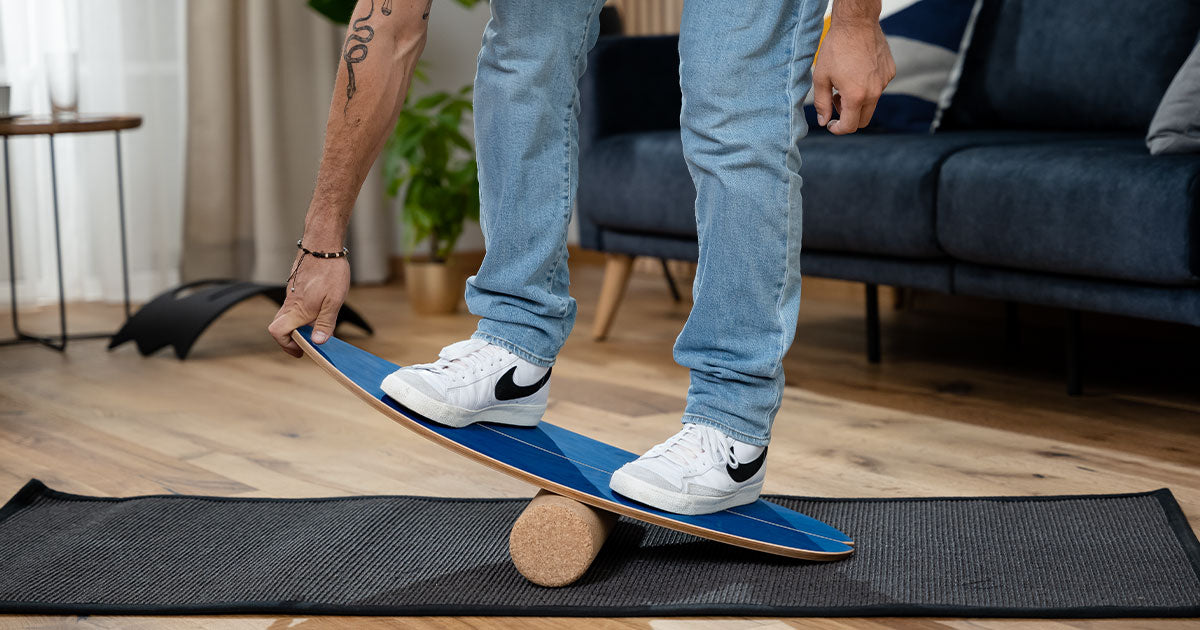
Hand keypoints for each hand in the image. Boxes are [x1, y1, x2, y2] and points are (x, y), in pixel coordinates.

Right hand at [267, 252, 349, 356]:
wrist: (323, 244)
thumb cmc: (330, 271)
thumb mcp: (334, 301)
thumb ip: (325, 323)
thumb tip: (318, 343)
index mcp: (297, 309)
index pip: (277, 332)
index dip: (286, 345)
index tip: (302, 351)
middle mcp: (290, 302)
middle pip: (280, 326)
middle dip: (291, 339)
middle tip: (308, 344)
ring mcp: (292, 294)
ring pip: (287, 316)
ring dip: (298, 326)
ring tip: (318, 328)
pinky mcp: (296, 286)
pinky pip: (294, 305)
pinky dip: (302, 314)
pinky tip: (320, 310)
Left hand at [812, 20, 895, 134]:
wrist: (856, 23)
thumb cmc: (836, 48)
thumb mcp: (821, 77)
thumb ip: (821, 103)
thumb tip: (823, 121)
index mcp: (856, 96)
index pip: (850, 126)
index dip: (837, 129)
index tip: (830, 124)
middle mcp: (874, 92)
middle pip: (864, 120)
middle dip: (849, 118)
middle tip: (836, 102)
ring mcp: (884, 82)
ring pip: (871, 103)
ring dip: (858, 101)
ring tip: (845, 82)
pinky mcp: (890, 72)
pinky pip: (879, 87)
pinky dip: (867, 87)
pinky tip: (857, 71)